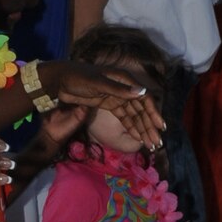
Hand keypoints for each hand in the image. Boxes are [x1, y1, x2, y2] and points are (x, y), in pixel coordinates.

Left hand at [43, 63, 163, 150]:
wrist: (61, 80)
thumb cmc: (78, 78)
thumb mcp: (98, 84)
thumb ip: (119, 89)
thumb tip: (142, 92)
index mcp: (124, 79)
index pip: (144, 98)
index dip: (153, 113)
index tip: (160, 127)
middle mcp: (124, 87)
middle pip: (141, 109)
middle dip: (149, 126)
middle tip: (157, 141)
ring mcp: (116, 96)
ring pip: (134, 115)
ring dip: (142, 129)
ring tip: (150, 143)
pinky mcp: (109, 103)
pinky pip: (124, 117)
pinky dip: (131, 127)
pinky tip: (137, 137)